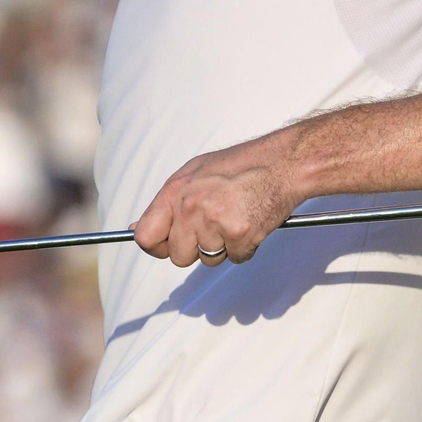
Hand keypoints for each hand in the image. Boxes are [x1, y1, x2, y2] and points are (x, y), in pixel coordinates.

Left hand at [133, 125, 302, 266]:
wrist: (283, 162)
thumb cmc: (242, 164)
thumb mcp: (195, 172)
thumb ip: (168, 202)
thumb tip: (139, 228)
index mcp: (175, 192)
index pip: (146, 237)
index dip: (158, 246)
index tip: (168, 245)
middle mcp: (191, 208)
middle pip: (179, 256)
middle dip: (196, 248)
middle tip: (215, 225)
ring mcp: (215, 223)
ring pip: (209, 259)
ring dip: (223, 246)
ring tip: (236, 217)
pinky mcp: (240, 235)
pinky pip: (236, 258)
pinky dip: (246, 246)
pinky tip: (251, 222)